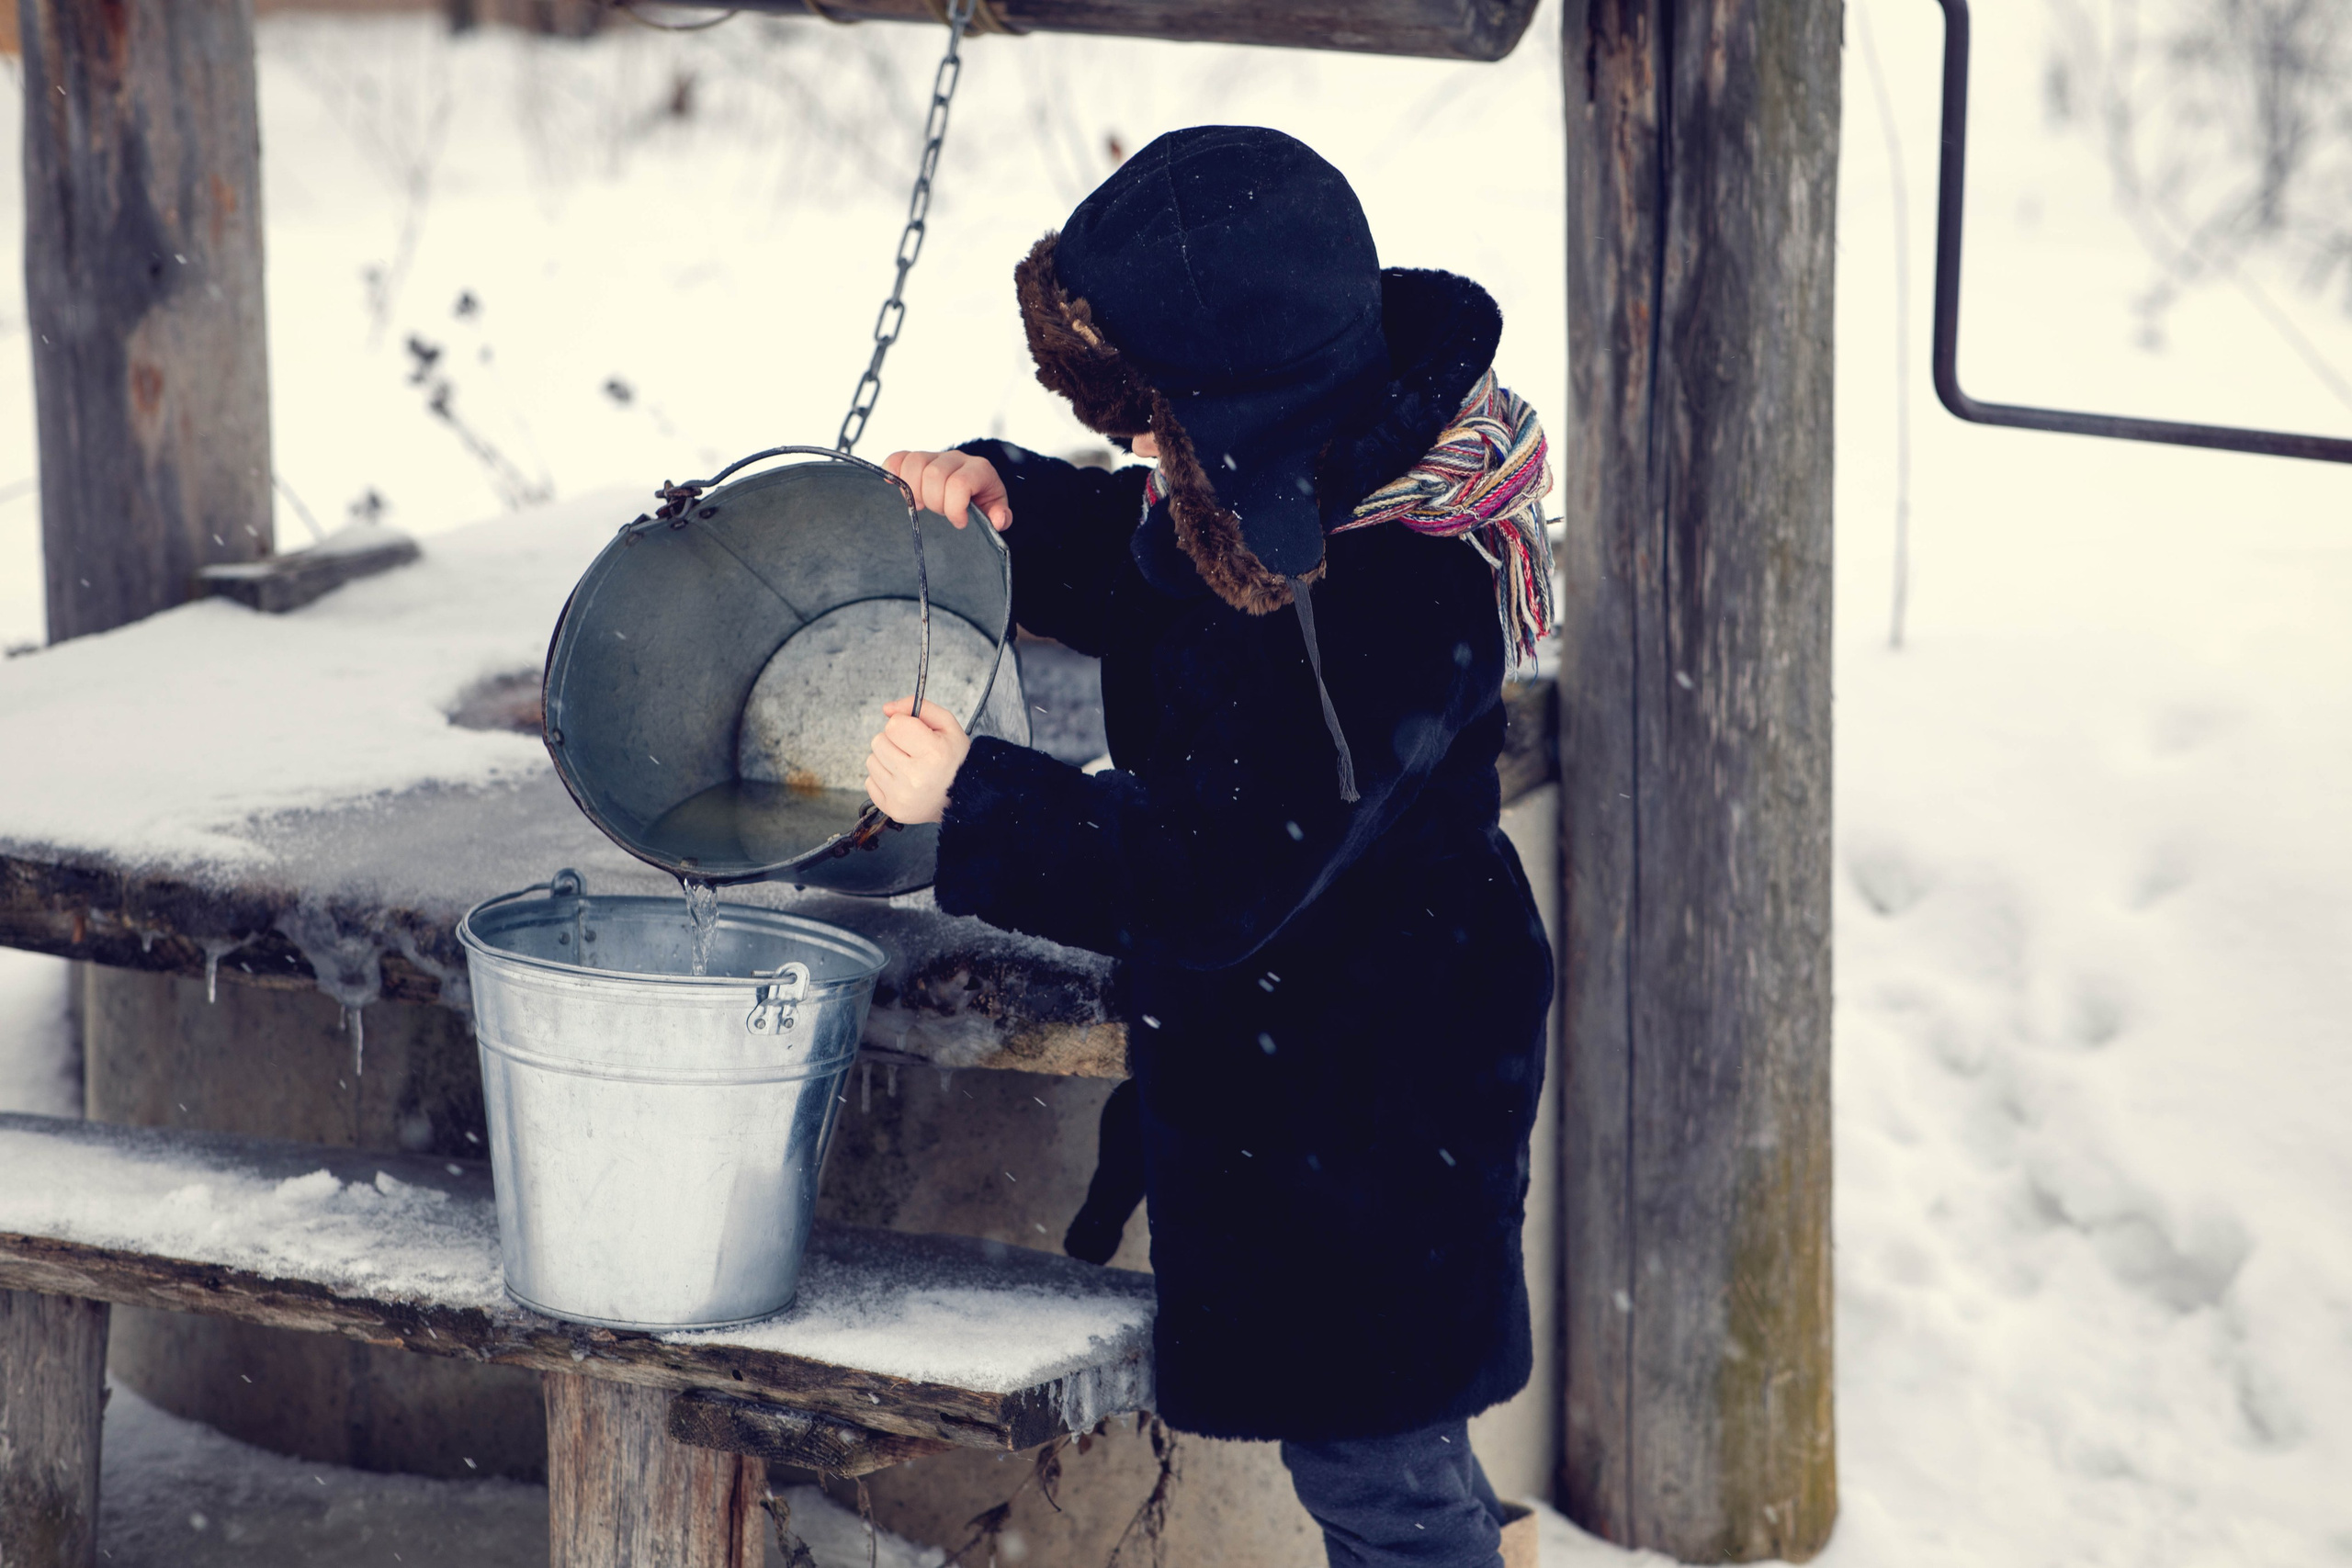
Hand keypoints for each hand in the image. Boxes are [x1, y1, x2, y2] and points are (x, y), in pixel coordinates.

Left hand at [865, 697, 970, 824]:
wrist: (963, 798)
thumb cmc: (954, 759)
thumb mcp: (948, 726)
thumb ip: (919, 707)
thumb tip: (887, 709)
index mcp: (934, 753)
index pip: (893, 725)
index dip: (904, 724)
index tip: (916, 734)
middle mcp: (916, 777)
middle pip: (878, 741)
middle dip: (894, 742)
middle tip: (913, 752)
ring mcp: (902, 796)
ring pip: (871, 760)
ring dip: (887, 759)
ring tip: (908, 767)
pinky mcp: (892, 809)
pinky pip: (869, 781)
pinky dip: (884, 778)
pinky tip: (902, 781)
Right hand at [882, 449, 1011, 530]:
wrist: (973, 489)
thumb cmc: (983, 502)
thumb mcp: (995, 510)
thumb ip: (1000, 516)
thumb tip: (998, 519)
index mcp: (979, 469)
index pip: (959, 484)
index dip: (954, 508)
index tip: (960, 522)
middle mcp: (956, 458)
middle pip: (933, 475)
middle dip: (935, 502)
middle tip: (941, 512)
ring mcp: (935, 456)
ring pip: (914, 463)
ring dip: (914, 490)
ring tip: (922, 504)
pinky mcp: (917, 459)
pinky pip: (898, 458)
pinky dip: (893, 472)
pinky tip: (896, 488)